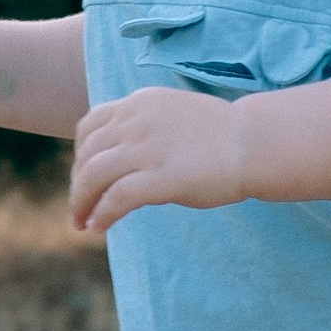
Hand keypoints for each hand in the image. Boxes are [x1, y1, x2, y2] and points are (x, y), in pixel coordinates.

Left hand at [68, 86, 252, 233]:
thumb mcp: (171, 114)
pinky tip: (100, 227)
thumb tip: (118, 158)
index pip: (90, 126)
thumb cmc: (219, 134)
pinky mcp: (160, 177)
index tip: (82, 178)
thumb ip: (142, 127)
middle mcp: (136, 121)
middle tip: (78, 209)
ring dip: (81, 203)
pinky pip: (116, 198)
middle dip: (77, 185)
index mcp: (138, 103)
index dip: (79, 156)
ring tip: (81, 222)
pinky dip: (101, 214)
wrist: (254, 142)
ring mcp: (147, 148)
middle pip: (87, 154)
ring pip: (93, 176)